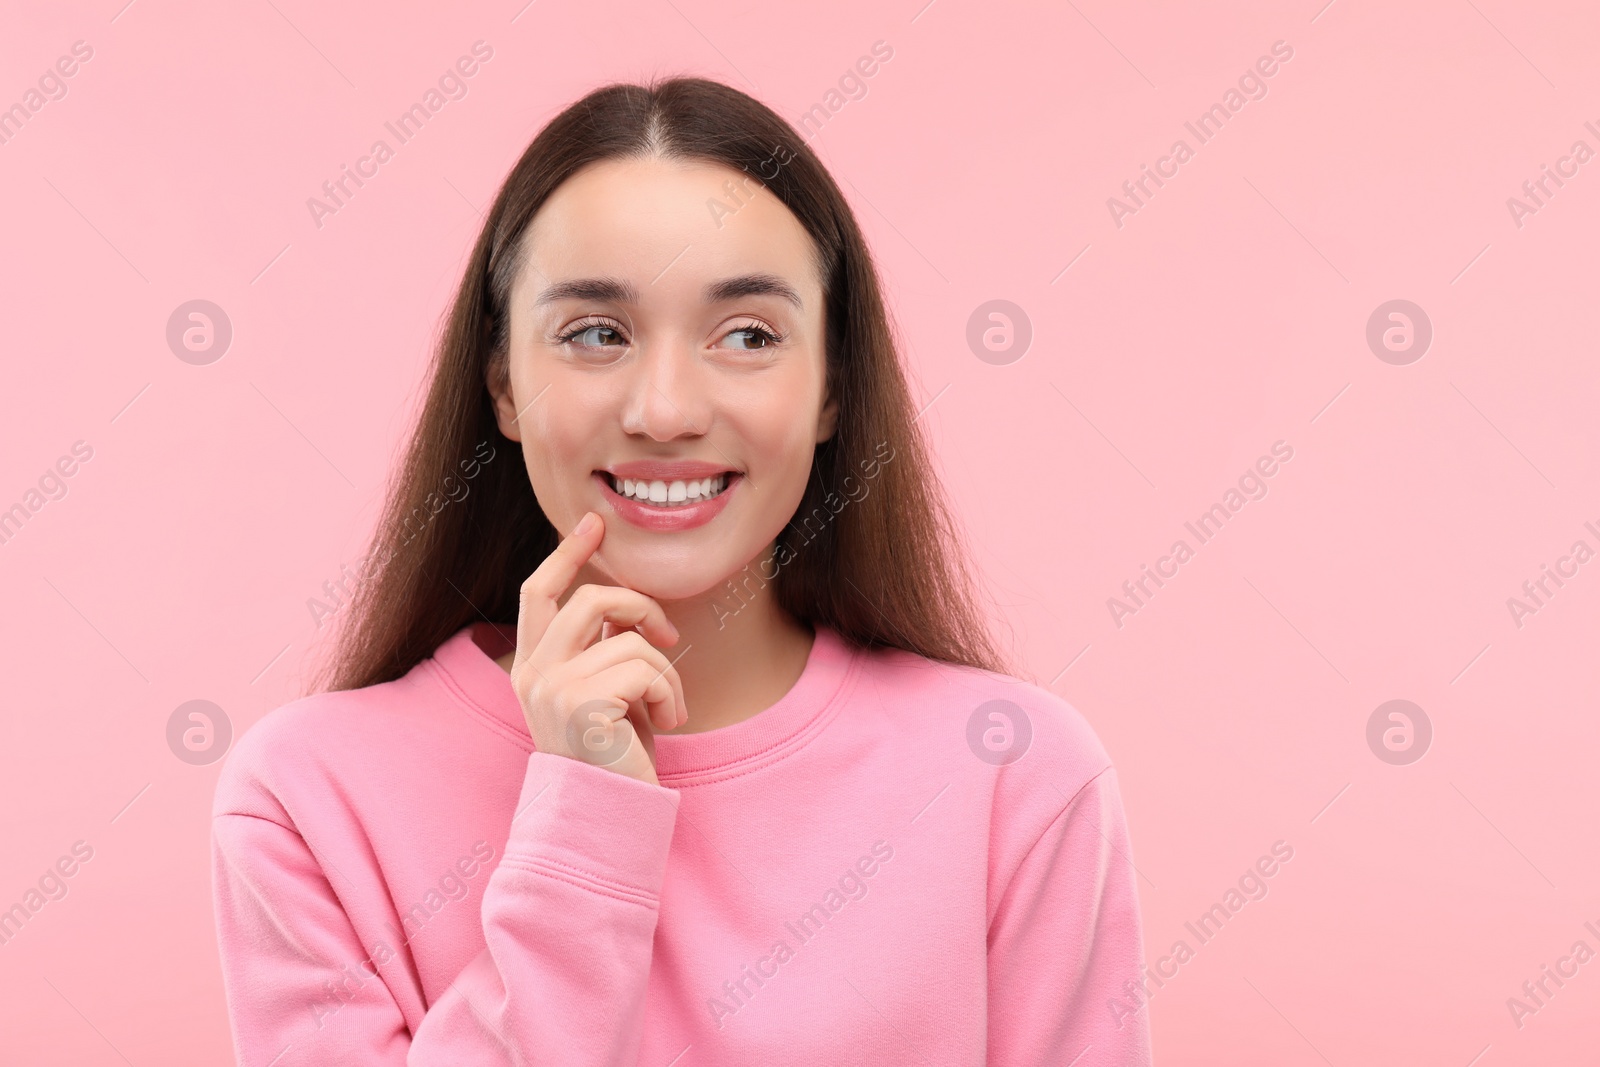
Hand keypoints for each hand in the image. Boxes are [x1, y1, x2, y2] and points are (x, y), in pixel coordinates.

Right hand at [508, 511, 686, 785]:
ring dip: (666, 670)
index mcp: (529, 667)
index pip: (540, 592)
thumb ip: (600, 649)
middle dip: (641, 607)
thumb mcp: (603, 693)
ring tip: (670, 706)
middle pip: (591, 599)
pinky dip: (671, 693)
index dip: (567, 553)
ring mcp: (553, 688)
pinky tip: (670, 723)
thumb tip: (624, 606)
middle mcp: (532, 674)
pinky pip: (646, 668)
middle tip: (669, 635)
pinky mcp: (583, 704)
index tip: (594, 524)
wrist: (605, 816)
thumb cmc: (611, 757)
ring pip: (629, 638)